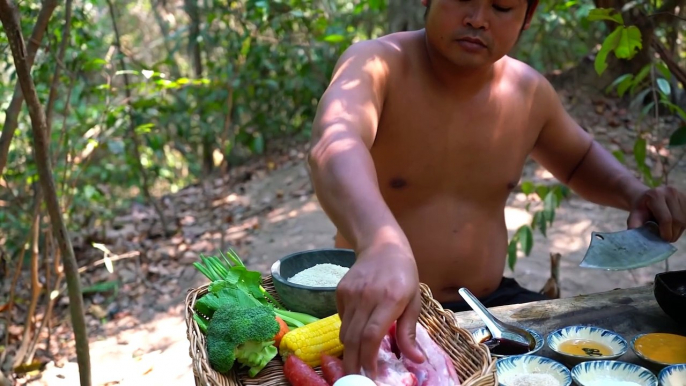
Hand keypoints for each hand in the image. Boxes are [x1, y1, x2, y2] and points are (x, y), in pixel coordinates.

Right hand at [335, 241, 424, 377]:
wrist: (382, 246)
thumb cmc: (404, 275)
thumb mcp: (414, 301)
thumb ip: (410, 332)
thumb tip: (416, 360)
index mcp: (389, 298)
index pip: (372, 334)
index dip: (369, 358)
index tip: (371, 374)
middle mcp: (367, 296)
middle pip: (354, 337)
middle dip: (354, 362)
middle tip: (356, 379)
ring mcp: (350, 292)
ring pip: (344, 331)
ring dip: (350, 349)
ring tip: (357, 362)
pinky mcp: (340, 290)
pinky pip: (341, 318)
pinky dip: (348, 330)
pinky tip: (357, 331)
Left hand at [627, 185, 685, 241]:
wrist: (646, 197)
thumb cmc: (641, 209)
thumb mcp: (634, 216)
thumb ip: (635, 226)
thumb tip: (636, 240)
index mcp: (656, 195)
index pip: (666, 219)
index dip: (666, 233)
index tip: (663, 240)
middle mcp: (670, 192)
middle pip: (678, 220)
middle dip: (673, 234)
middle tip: (667, 240)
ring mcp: (680, 194)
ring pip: (685, 220)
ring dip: (679, 231)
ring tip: (669, 233)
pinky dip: (682, 226)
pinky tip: (674, 227)